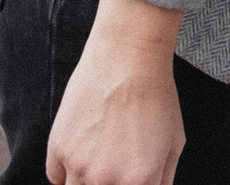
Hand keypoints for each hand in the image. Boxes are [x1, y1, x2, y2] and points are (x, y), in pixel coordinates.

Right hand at [46, 0, 184, 184]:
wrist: (128, 58)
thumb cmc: (156, 97)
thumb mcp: (173, 145)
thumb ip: (162, 181)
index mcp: (140, 182)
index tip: (127, 179)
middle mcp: (106, 180)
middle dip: (107, 184)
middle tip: (112, 167)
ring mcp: (79, 166)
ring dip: (86, 183)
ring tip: (100, 161)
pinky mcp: (58, 147)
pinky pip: (57, 177)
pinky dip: (66, 172)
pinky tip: (82, 152)